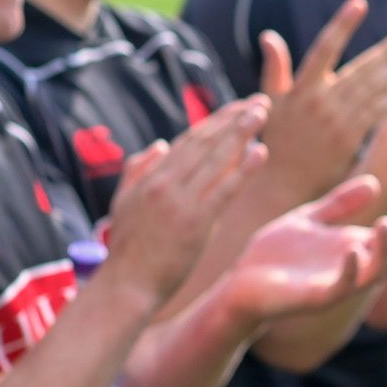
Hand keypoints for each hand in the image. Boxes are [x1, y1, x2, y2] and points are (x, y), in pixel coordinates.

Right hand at [101, 98, 269, 304]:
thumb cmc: (127, 249)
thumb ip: (138, 171)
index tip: (236, 107)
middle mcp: (165, 183)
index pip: (189, 140)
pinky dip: (243, 168)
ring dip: (242, 132)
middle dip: (234, 118)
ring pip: (216, 158)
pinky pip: (224, 189)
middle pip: (205, 141)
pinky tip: (261, 151)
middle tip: (259, 101)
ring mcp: (180, 201)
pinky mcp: (196, 222)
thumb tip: (161, 145)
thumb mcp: (123, 203)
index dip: (214, 121)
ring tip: (263, 113)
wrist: (127, 286)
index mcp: (149, 177)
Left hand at [223, 177, 386, 323]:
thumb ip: (339, 204)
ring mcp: (336, 285)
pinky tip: (353, 250)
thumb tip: (375, 183)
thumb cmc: (273, 255)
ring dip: (385, 250)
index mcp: (354, 250)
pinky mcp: (315, 298)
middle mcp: (352, 269)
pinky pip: (341, 287)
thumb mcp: (309, 220)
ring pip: (375, 273)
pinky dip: (351, 270)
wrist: (238, 284)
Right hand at [258, 0, 386, 197]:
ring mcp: (337, 121)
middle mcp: (321, 101)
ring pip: (372, 88)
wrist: (282, 182)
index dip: (342, 24)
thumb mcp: (270, 101)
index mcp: (301, 88)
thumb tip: (269, 36)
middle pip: (359, 68)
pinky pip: (376, 113)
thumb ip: (275, 68)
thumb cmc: (277, 138)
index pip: (324, 47)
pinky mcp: (350, 139)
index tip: (359, 3)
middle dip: (385, 51)